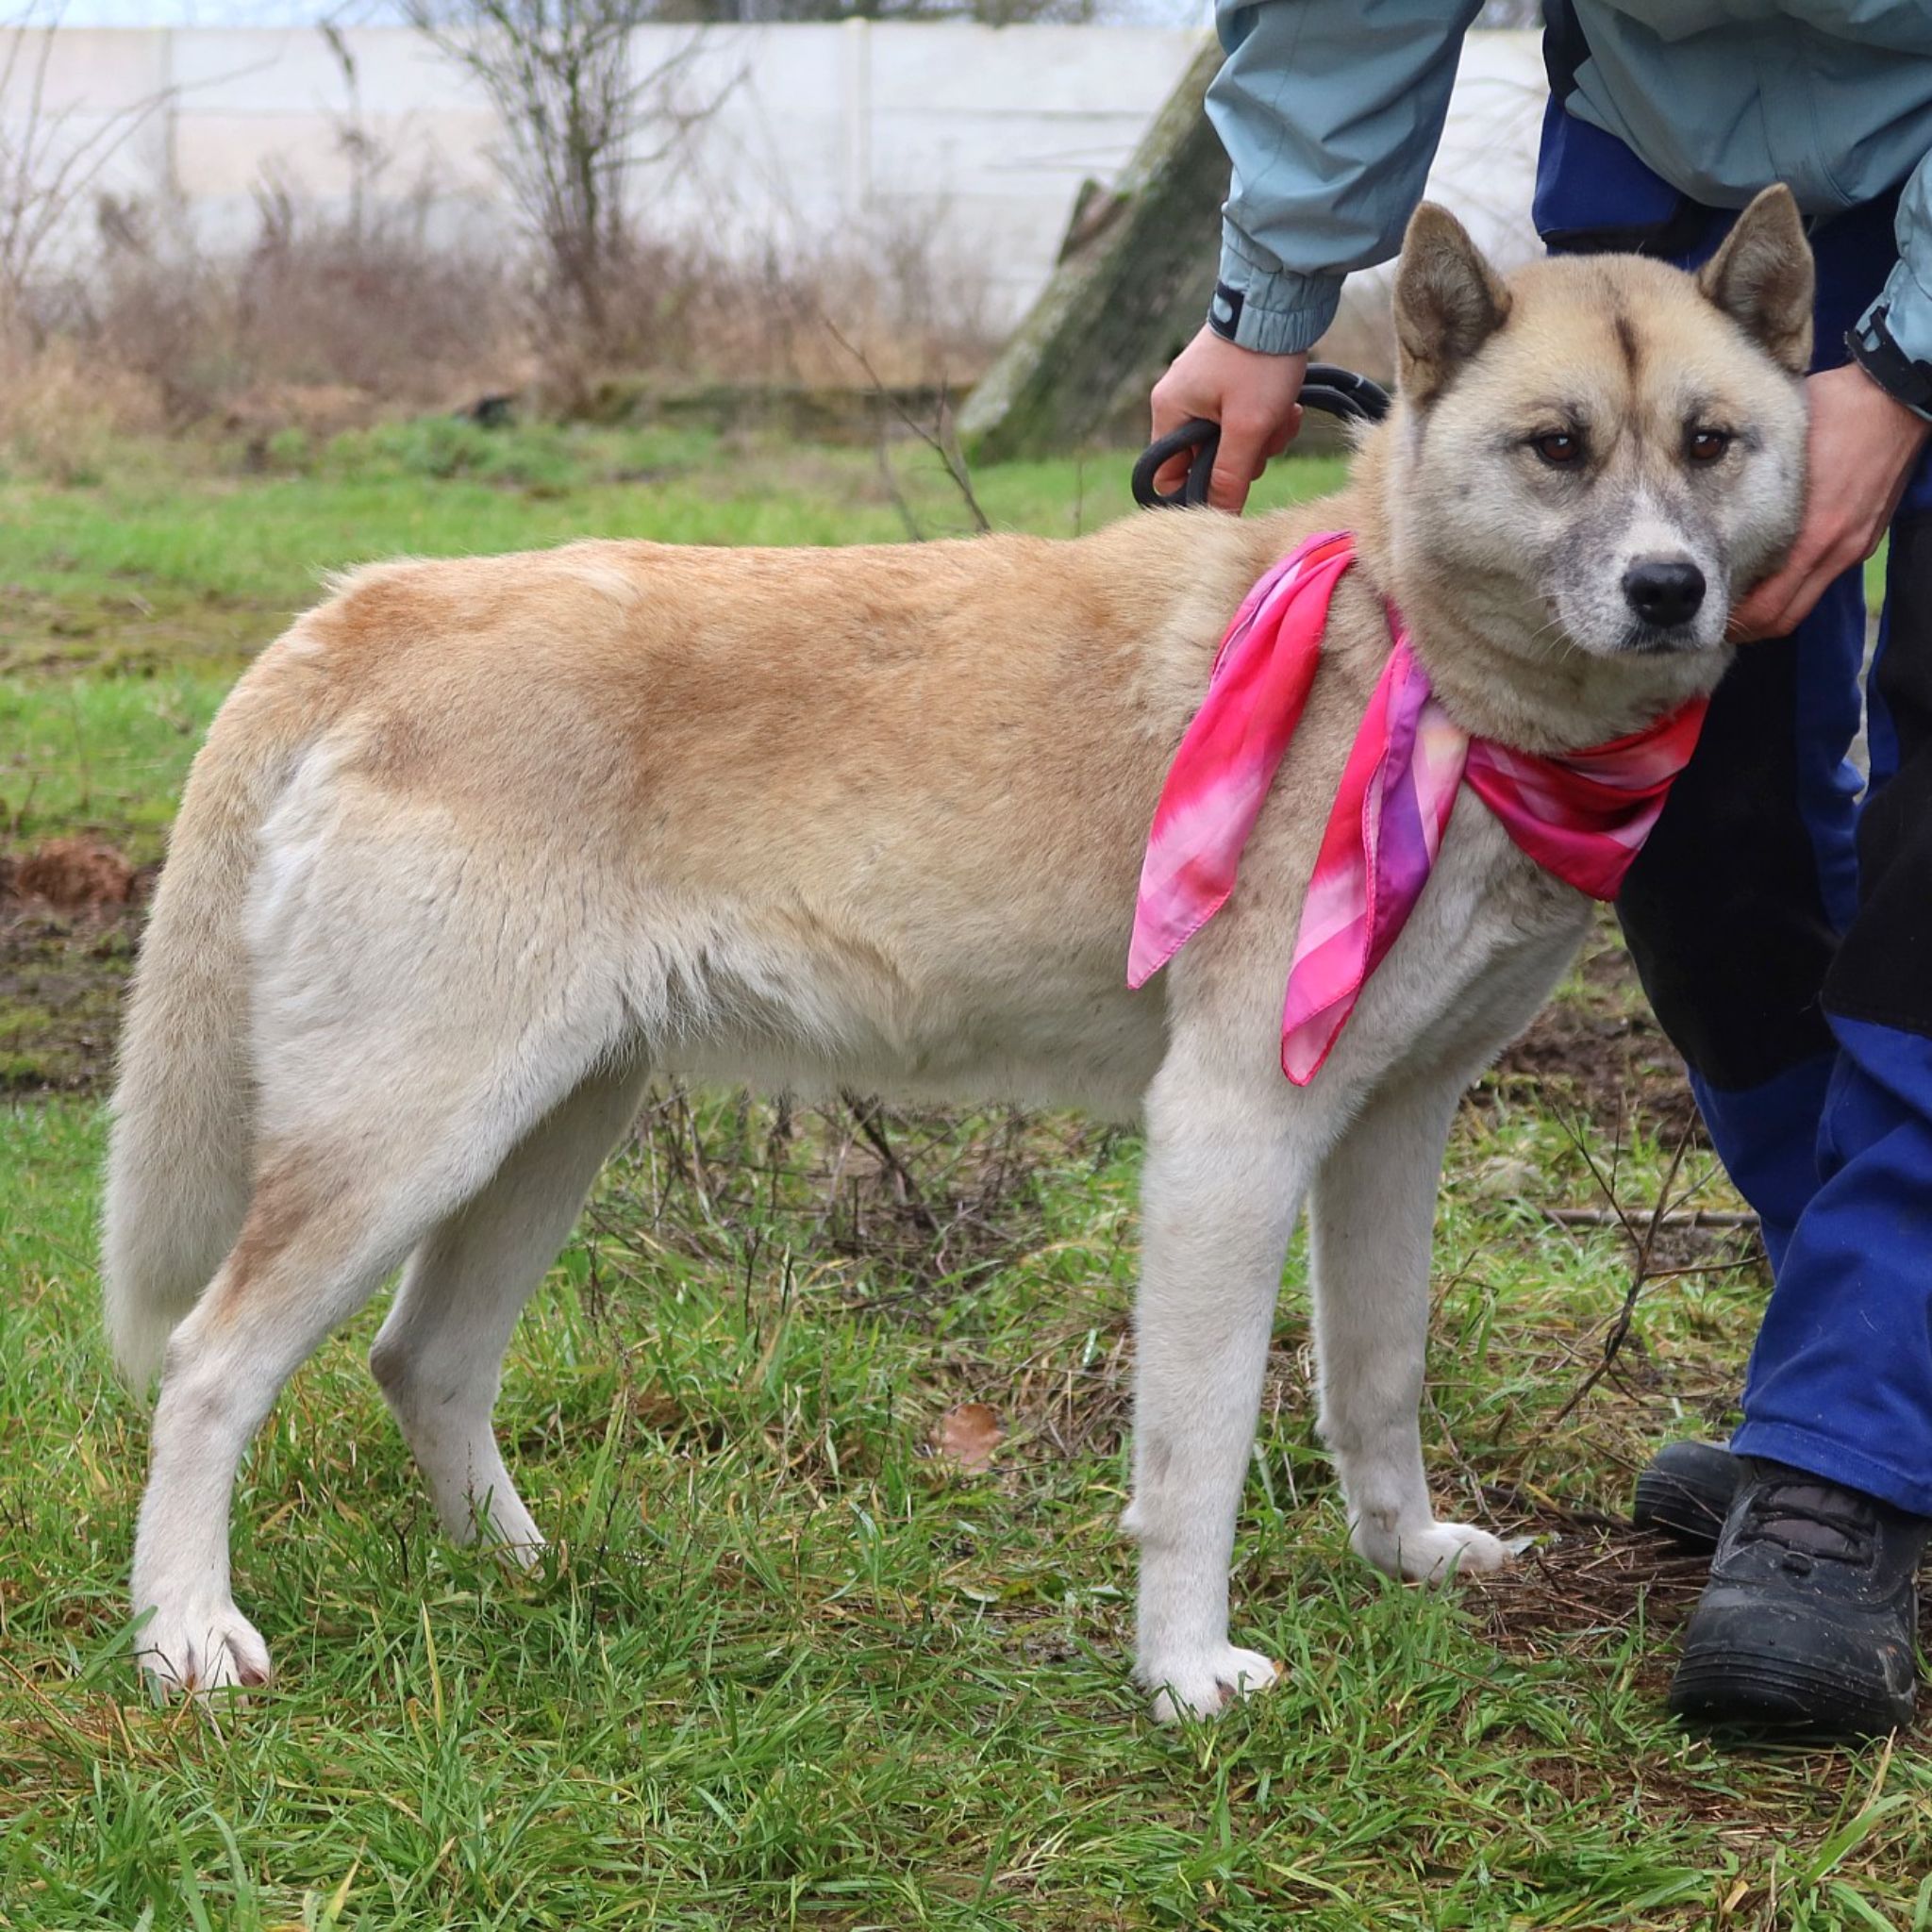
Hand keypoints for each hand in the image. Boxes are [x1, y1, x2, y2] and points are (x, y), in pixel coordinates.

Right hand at [1150, 327, 1306, 513]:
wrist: (1282, 300)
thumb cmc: (1258, 361)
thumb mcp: (1248, 426)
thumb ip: (1230, 477)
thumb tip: (1220, 517)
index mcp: (1170, 411)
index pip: (1169, 474)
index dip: (1198, 490)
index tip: (1230, 489)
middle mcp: (1179, 400)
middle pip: (1207, 460)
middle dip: (1244, 457)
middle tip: (1267, 438)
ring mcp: (1204, 389)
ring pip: (1232, 441)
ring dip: (1262, 437)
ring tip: (1283, 414)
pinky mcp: (1228, 380)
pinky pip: (1244, 418)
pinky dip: (1267, 418)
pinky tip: (1286, 404)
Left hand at [1730, 361, 1931, 640]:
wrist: (1899, 399)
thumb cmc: (1836, 415)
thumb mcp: (1785, 450)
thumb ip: (1754, 486)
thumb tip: (1710, 503)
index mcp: (1815, 537)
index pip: (1769, 608)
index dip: (1737, 624)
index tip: (1705, 617)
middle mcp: (1838, 550)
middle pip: (1786, 618)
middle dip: (1750, 628)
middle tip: (1718, 621)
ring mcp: (1856, 546)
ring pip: (1806, 601)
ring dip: (1774, 607)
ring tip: (1742, 599)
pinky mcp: (1867, 537)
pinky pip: (1826, 574)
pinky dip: (1798, 583)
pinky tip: (1776, 569)